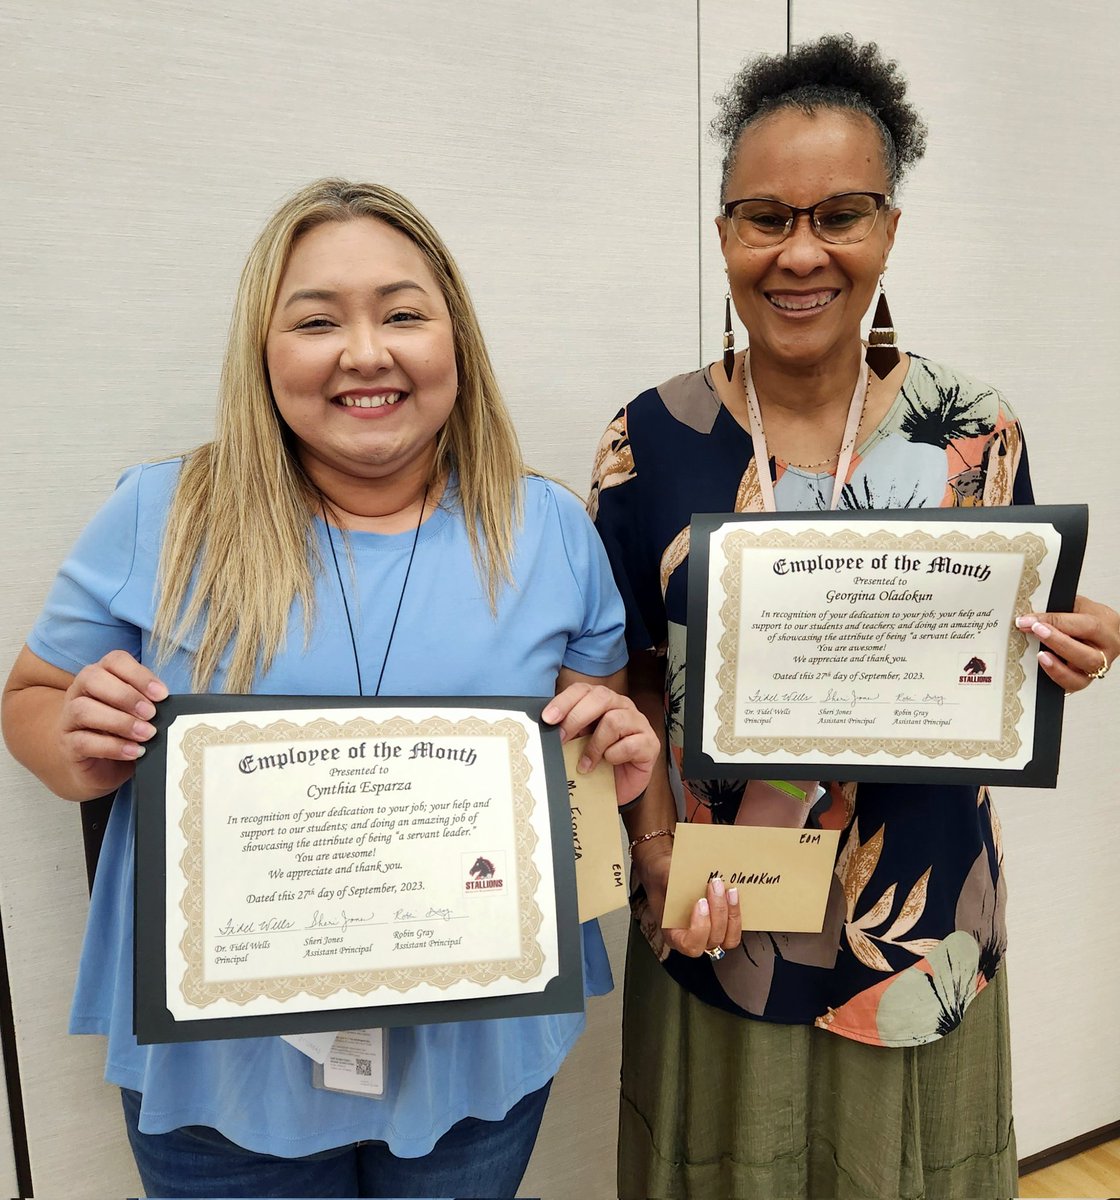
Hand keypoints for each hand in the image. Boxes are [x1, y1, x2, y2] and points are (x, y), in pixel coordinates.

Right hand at [58, 650, 168, 794]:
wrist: (100, 769)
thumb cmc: (124, 734)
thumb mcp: (140, 714)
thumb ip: (151, 704)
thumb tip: (172, 705)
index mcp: (101, 676)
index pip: (114, 660)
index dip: (139, 674)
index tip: (162, 694)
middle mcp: (79, 692)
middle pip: (93, 678)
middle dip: (126, 695)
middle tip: (152, 714)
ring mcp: (68, 719)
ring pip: (83, 709)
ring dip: (120, 721)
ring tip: (146, 734)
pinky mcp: (67, 745)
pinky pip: (83, 742)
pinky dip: (112, 746)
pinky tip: (134, 751)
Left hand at [542, 681, 658, 805]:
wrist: (618, 788)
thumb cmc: (598, 761)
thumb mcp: (577, 743)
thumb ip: (567, 732)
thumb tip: (548, 730)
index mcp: (601, 700)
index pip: (582, 690)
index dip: (564, 701)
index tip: (548, 719)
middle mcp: (621, 706)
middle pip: (600, 697)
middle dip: (576, 718)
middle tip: (561, 739)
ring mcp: (638, 722)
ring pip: (614, 720)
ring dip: (595, 745)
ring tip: (585, 763)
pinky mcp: (650, 743)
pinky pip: (630, 744)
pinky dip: (614, 755)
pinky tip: (609, 763)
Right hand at [631, 839, 742, 957]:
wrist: (667, 872)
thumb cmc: (662, 878)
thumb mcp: (660, 876)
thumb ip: (669, 880)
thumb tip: (683, 876)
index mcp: (674, 934)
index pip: (689, 944)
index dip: (699, 928)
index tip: (700, 902)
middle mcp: (693, 939)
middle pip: (713, 939)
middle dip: (718, 911)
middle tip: (715, 886)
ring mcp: (710, 935)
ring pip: (729, 938)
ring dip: (732, 913)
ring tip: (729, 891)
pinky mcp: (723, 926)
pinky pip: (735, 928)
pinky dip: (737, 912)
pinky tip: (733, 894)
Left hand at [1016, 594, 1118, 693]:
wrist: (1104, 631)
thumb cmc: (1091, 617)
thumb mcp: (1079, 605)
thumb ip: (1058, 610)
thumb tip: (1030, 618)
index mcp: (1107, 628)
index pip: (1085, 625)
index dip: (1055, 621)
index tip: (1030, 619)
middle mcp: (1105, 652)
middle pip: (1086, 654)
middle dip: (1057, 642)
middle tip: (1036, 631)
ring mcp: (1096, 669)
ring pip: (1081, 676)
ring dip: (1056, 667)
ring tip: (1040, 654)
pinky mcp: (1084, 680)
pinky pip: (1071, 685)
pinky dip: (1056, 677)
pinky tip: (1045, 665)